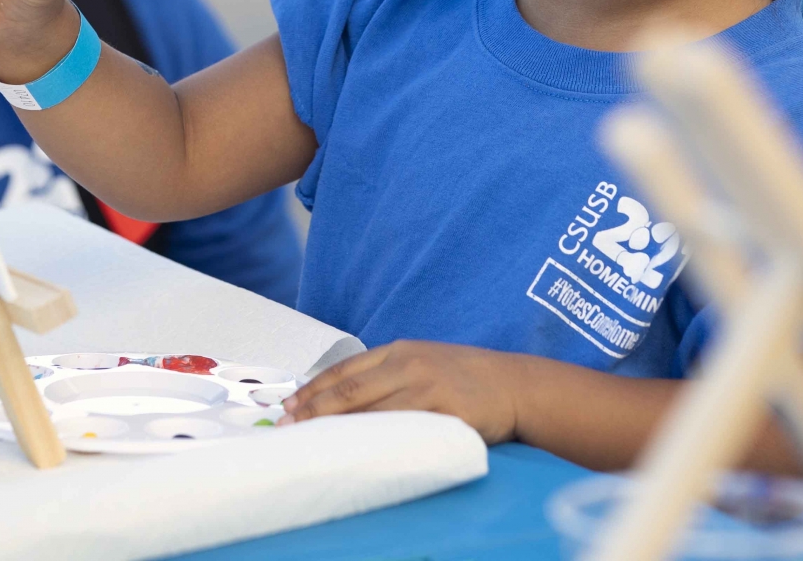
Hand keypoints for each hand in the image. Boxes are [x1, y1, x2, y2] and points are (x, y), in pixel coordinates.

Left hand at [280, 340, 526, 444]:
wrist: (515, 384)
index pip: (345, 370)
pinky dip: (374, 443)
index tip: (289, 406)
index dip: (313, 389)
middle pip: (349, 391)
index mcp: (400, 350)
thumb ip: (388, 375)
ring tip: (310, 443)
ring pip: (370, 413)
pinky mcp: (445, 414)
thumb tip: (339, 399)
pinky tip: (356, 453)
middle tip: (286, 428)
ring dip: (336, 430)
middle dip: (313, 411)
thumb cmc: (466, 377)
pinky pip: (402, 432)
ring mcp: (427, 388)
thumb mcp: (424, 363)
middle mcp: (409, 365)